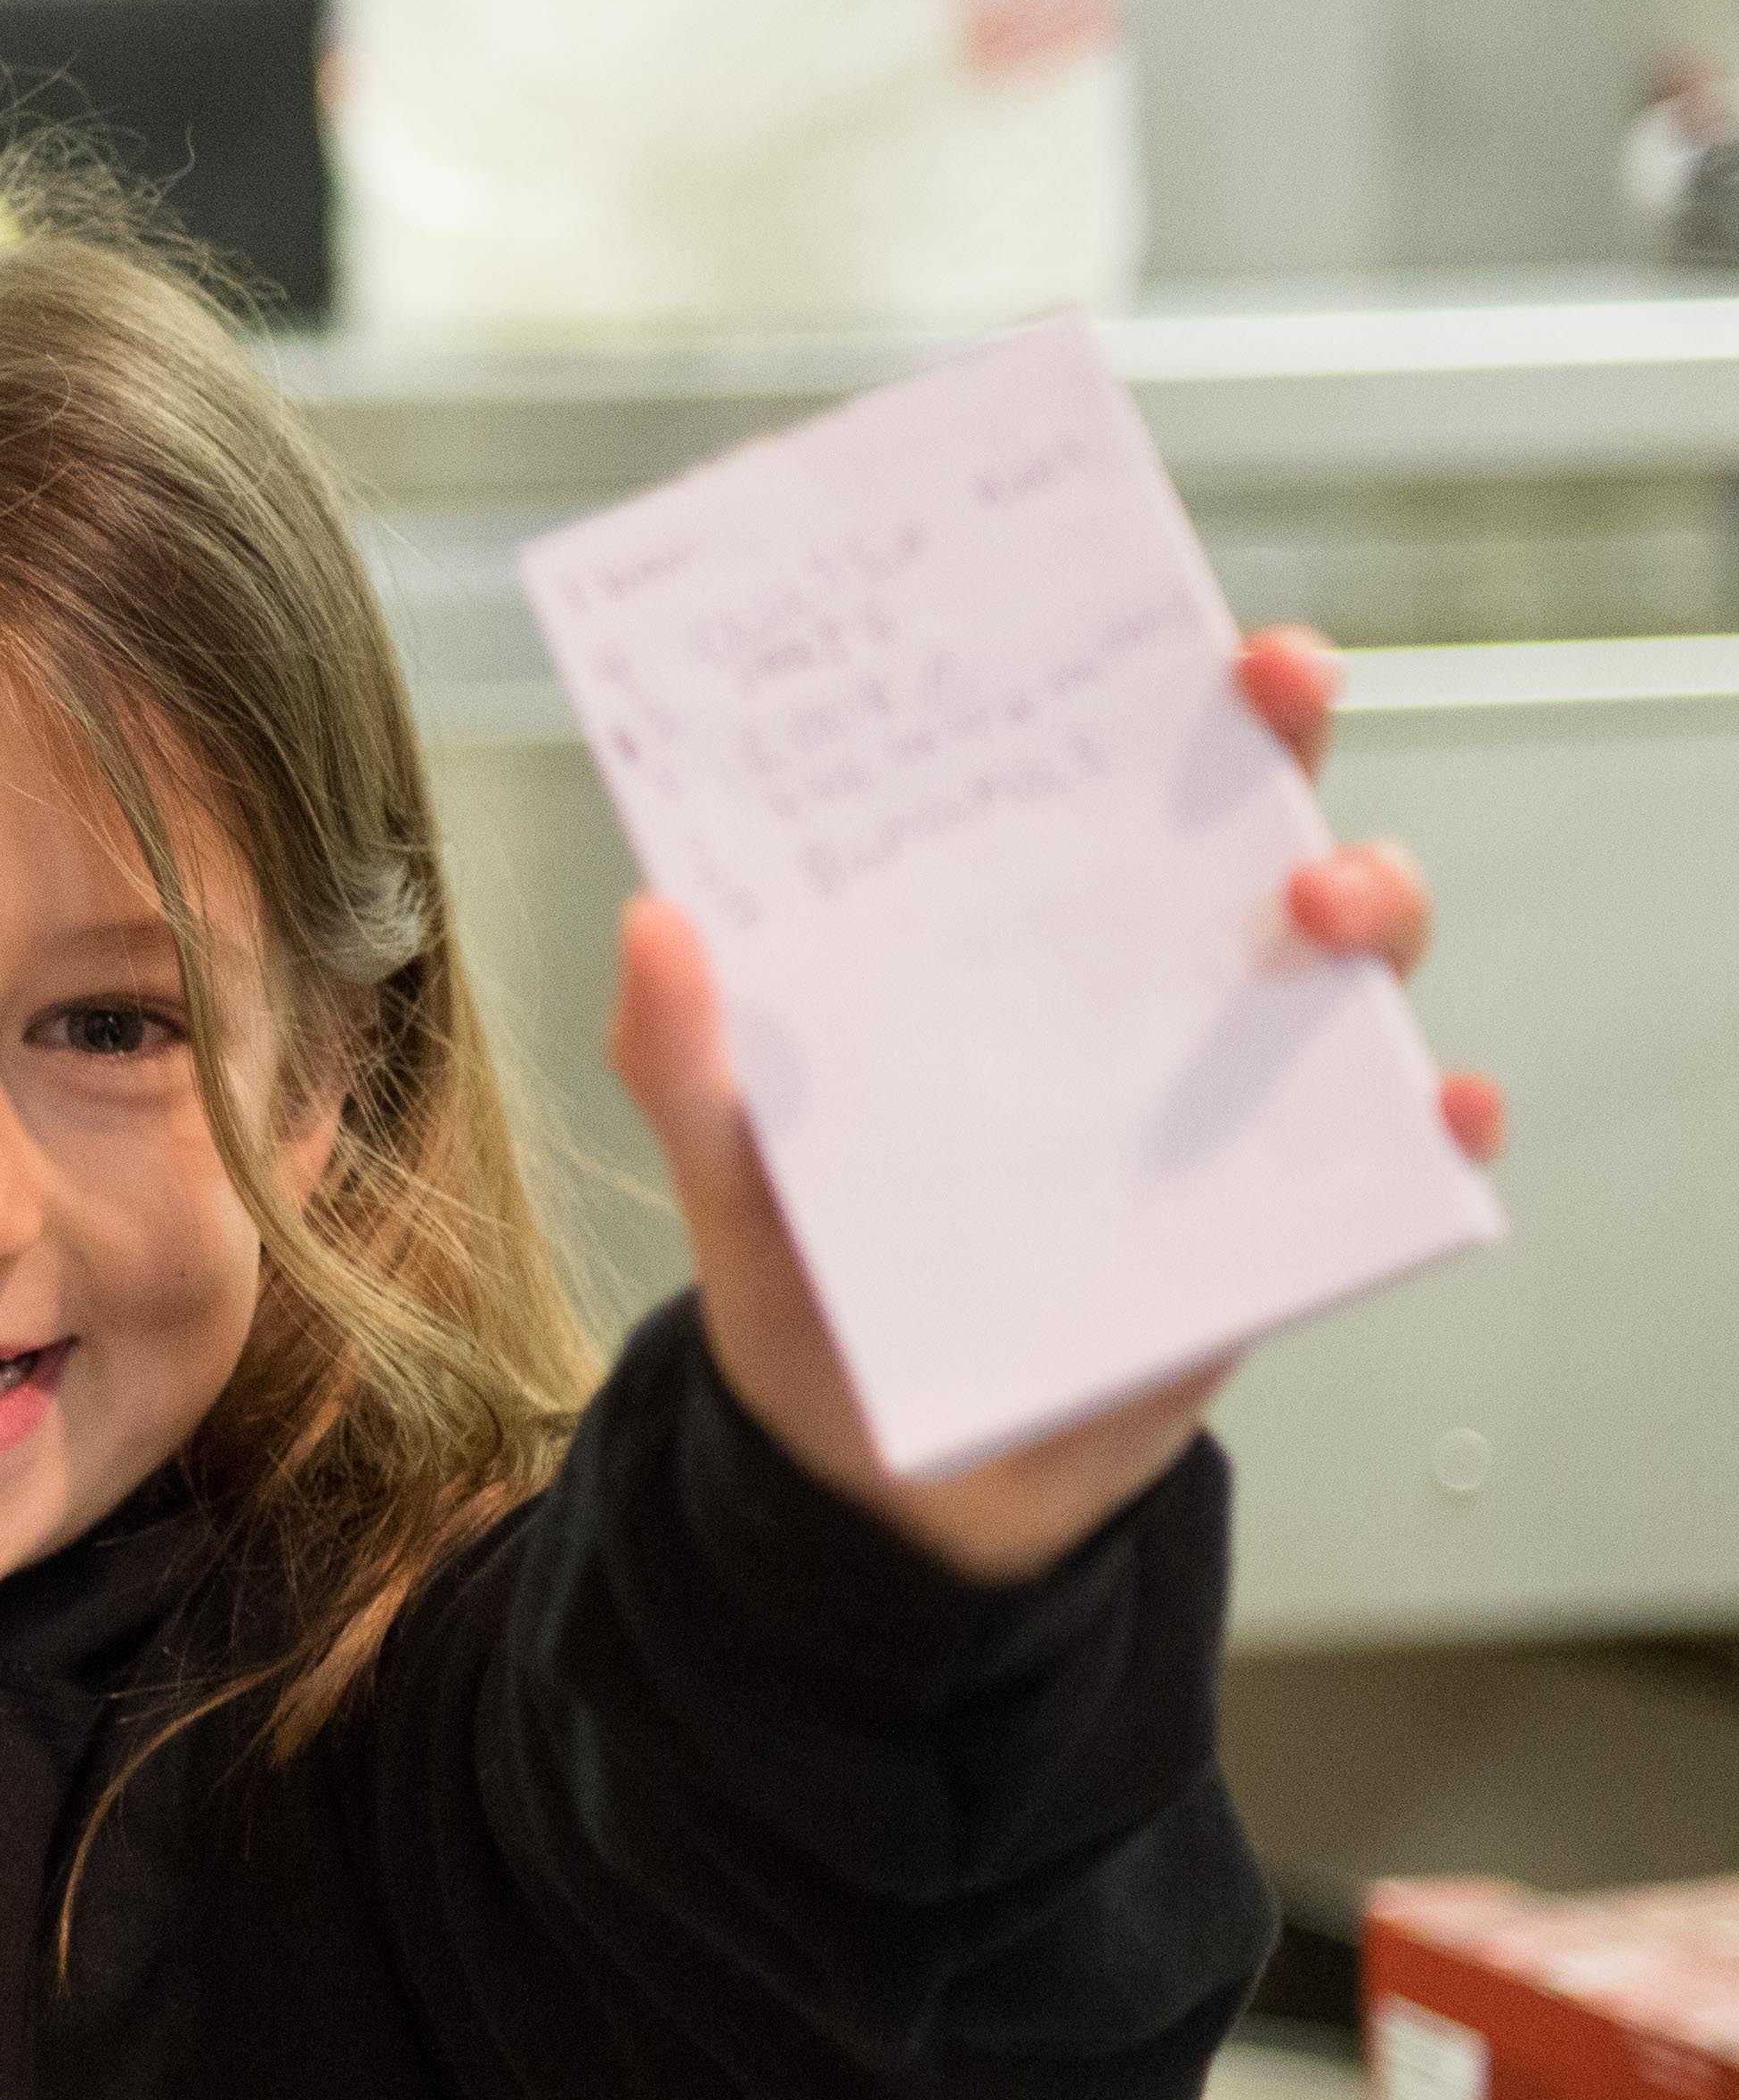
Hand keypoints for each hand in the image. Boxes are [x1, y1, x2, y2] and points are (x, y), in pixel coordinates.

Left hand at [605, 626, 1505, 1583]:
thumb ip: (686, 1059)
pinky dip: (1437, 1125)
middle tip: (1276, 698)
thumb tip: (654, 919)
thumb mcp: (728, 1170)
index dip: (1124, 684)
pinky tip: (1443, 1108)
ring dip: (1370, 910)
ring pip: (1337, 969)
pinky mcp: (1268, 1221)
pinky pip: (1389, 1159)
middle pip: (1231, 832)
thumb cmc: (808, 1290)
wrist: (879, 1484)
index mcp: (988, 949)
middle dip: (1277, 741)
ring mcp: (1207, 1101)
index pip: (1069, 783)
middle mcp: (1116, 996)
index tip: (1157, 615)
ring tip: (1323, 927)